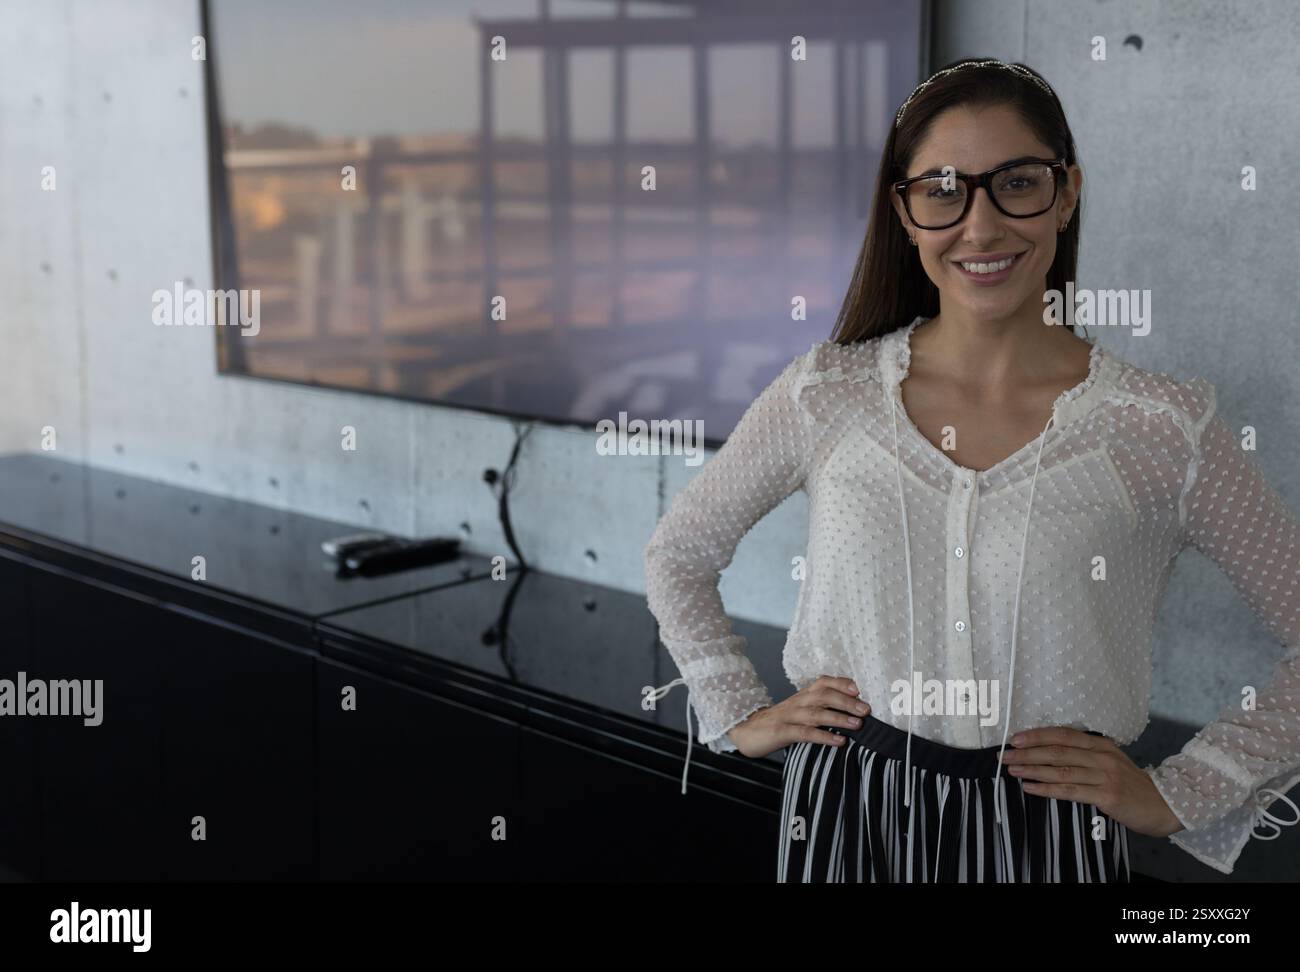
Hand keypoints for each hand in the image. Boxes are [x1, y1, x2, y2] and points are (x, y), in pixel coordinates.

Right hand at [728, 675, 868, 758]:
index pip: (823, 682)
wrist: (746, 730)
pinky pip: (805, 732)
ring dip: (839, 717)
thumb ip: (818, 708)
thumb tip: (849, 713)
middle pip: (823, 695)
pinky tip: (839, 741)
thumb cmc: (779, 722)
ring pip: (816, 713)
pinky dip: (824, 736)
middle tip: (866, 710)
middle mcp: (797, 702)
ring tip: (857, 724)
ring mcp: (788, 716)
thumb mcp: (798, 711)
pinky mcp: (781, 732)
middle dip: (846, 701)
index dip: (841, 683)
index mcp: (802, 696)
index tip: (859, 689)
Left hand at [998, 726, 1184, 837]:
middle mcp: (1102, 756)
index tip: (1015, 738)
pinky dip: (1047, 789)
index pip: (1063, 735)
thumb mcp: (1112, 761)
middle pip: (1057, 751)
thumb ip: (1086, 755)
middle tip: (1004, 755)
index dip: (1037, 736)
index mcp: (1101, 744)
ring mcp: (1104, 775)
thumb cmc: (1133, 785)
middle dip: (1028, 752)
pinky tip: (1030, 787)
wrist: (1166, 805)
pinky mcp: (1107, 795)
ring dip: (1032, 769)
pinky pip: (1070, 791)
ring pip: (1060, 770)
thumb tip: (1051, 752)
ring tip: (1012, 769)